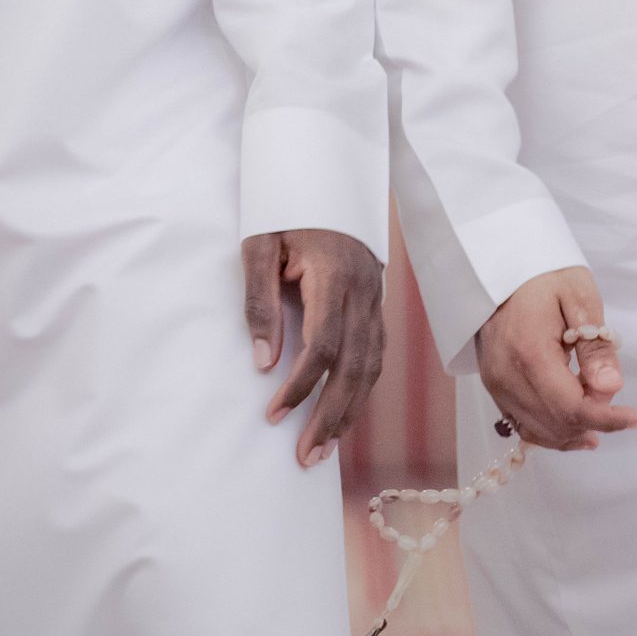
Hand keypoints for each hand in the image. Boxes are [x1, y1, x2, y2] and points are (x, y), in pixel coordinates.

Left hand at [243, 227, 385, 466]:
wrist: (327, 179)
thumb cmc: (286, 211)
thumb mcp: (260, 246)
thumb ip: (260, 302)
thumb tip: (263, 361)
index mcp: (334, 276)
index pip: (324, 345)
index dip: (301, 385)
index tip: (273, 414)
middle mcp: (363, 292)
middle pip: (355, 366)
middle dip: (331, 416)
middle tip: (307, 456)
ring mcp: (375, 298)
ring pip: (372, 365)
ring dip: (349, 411)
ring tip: (323, 449)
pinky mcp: (376, 303)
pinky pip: (376, 354)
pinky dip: (363, 390)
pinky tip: (344, 414)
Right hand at [476, 267, 636, 453]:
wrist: (499, 264)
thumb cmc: (543, 274)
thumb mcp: (579, 296)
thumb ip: (595, 346)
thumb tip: (611, 388)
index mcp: (530, 354)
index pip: (572, 407)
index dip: (607, 419)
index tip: (635, 418)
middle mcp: (507, 377)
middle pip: (556, 423)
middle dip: (593, 420)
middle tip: (614, 396)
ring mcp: (495, 384)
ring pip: (539, 430)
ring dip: (573, 431)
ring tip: (599, 415)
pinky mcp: (492, 384)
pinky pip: (522, 423)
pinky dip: (550, 430)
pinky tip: (573, 426)